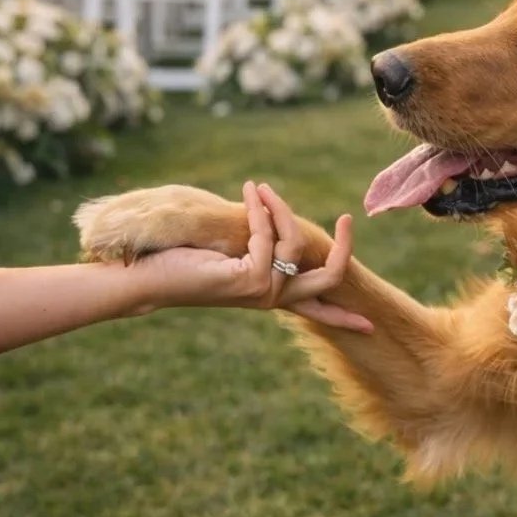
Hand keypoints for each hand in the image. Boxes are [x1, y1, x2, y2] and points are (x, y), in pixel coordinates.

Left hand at [125, 181, 371, 331]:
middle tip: (348, 220)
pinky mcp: (250, 280)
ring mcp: (264, 292)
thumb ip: (256, 241)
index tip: (369, 327)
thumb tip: (271, 213)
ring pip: (296, 246)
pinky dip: (259, 211)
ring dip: (280, 210)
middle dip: (344, 247)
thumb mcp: (229, 250)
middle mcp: (272, 298)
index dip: (344, 318)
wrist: (147, 276)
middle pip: (330, 279)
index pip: (316, 312)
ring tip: (260, 189)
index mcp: (270, 295)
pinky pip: (268, 237)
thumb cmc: (180, 260)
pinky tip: (247, 195)